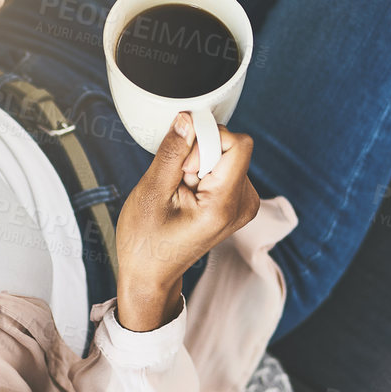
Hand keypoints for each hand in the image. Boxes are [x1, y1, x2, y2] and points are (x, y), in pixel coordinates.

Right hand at [111, 112, 259, 330]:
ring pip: (225, 154)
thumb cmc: (146, 242)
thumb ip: (172, 152)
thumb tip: (187, 118)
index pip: (238, 144)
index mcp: (225, 206)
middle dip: (199, 154)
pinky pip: (223, 165)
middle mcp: (244, 204)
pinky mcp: (236, 201)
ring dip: (197, 163)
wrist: (151, 273)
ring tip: (179, 192)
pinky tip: (187, 194)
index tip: (182, 164)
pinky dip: (202, 171)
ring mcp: (243, 204)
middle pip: (231, 147)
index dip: (206, 141)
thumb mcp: (152, 192)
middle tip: (176, 183)